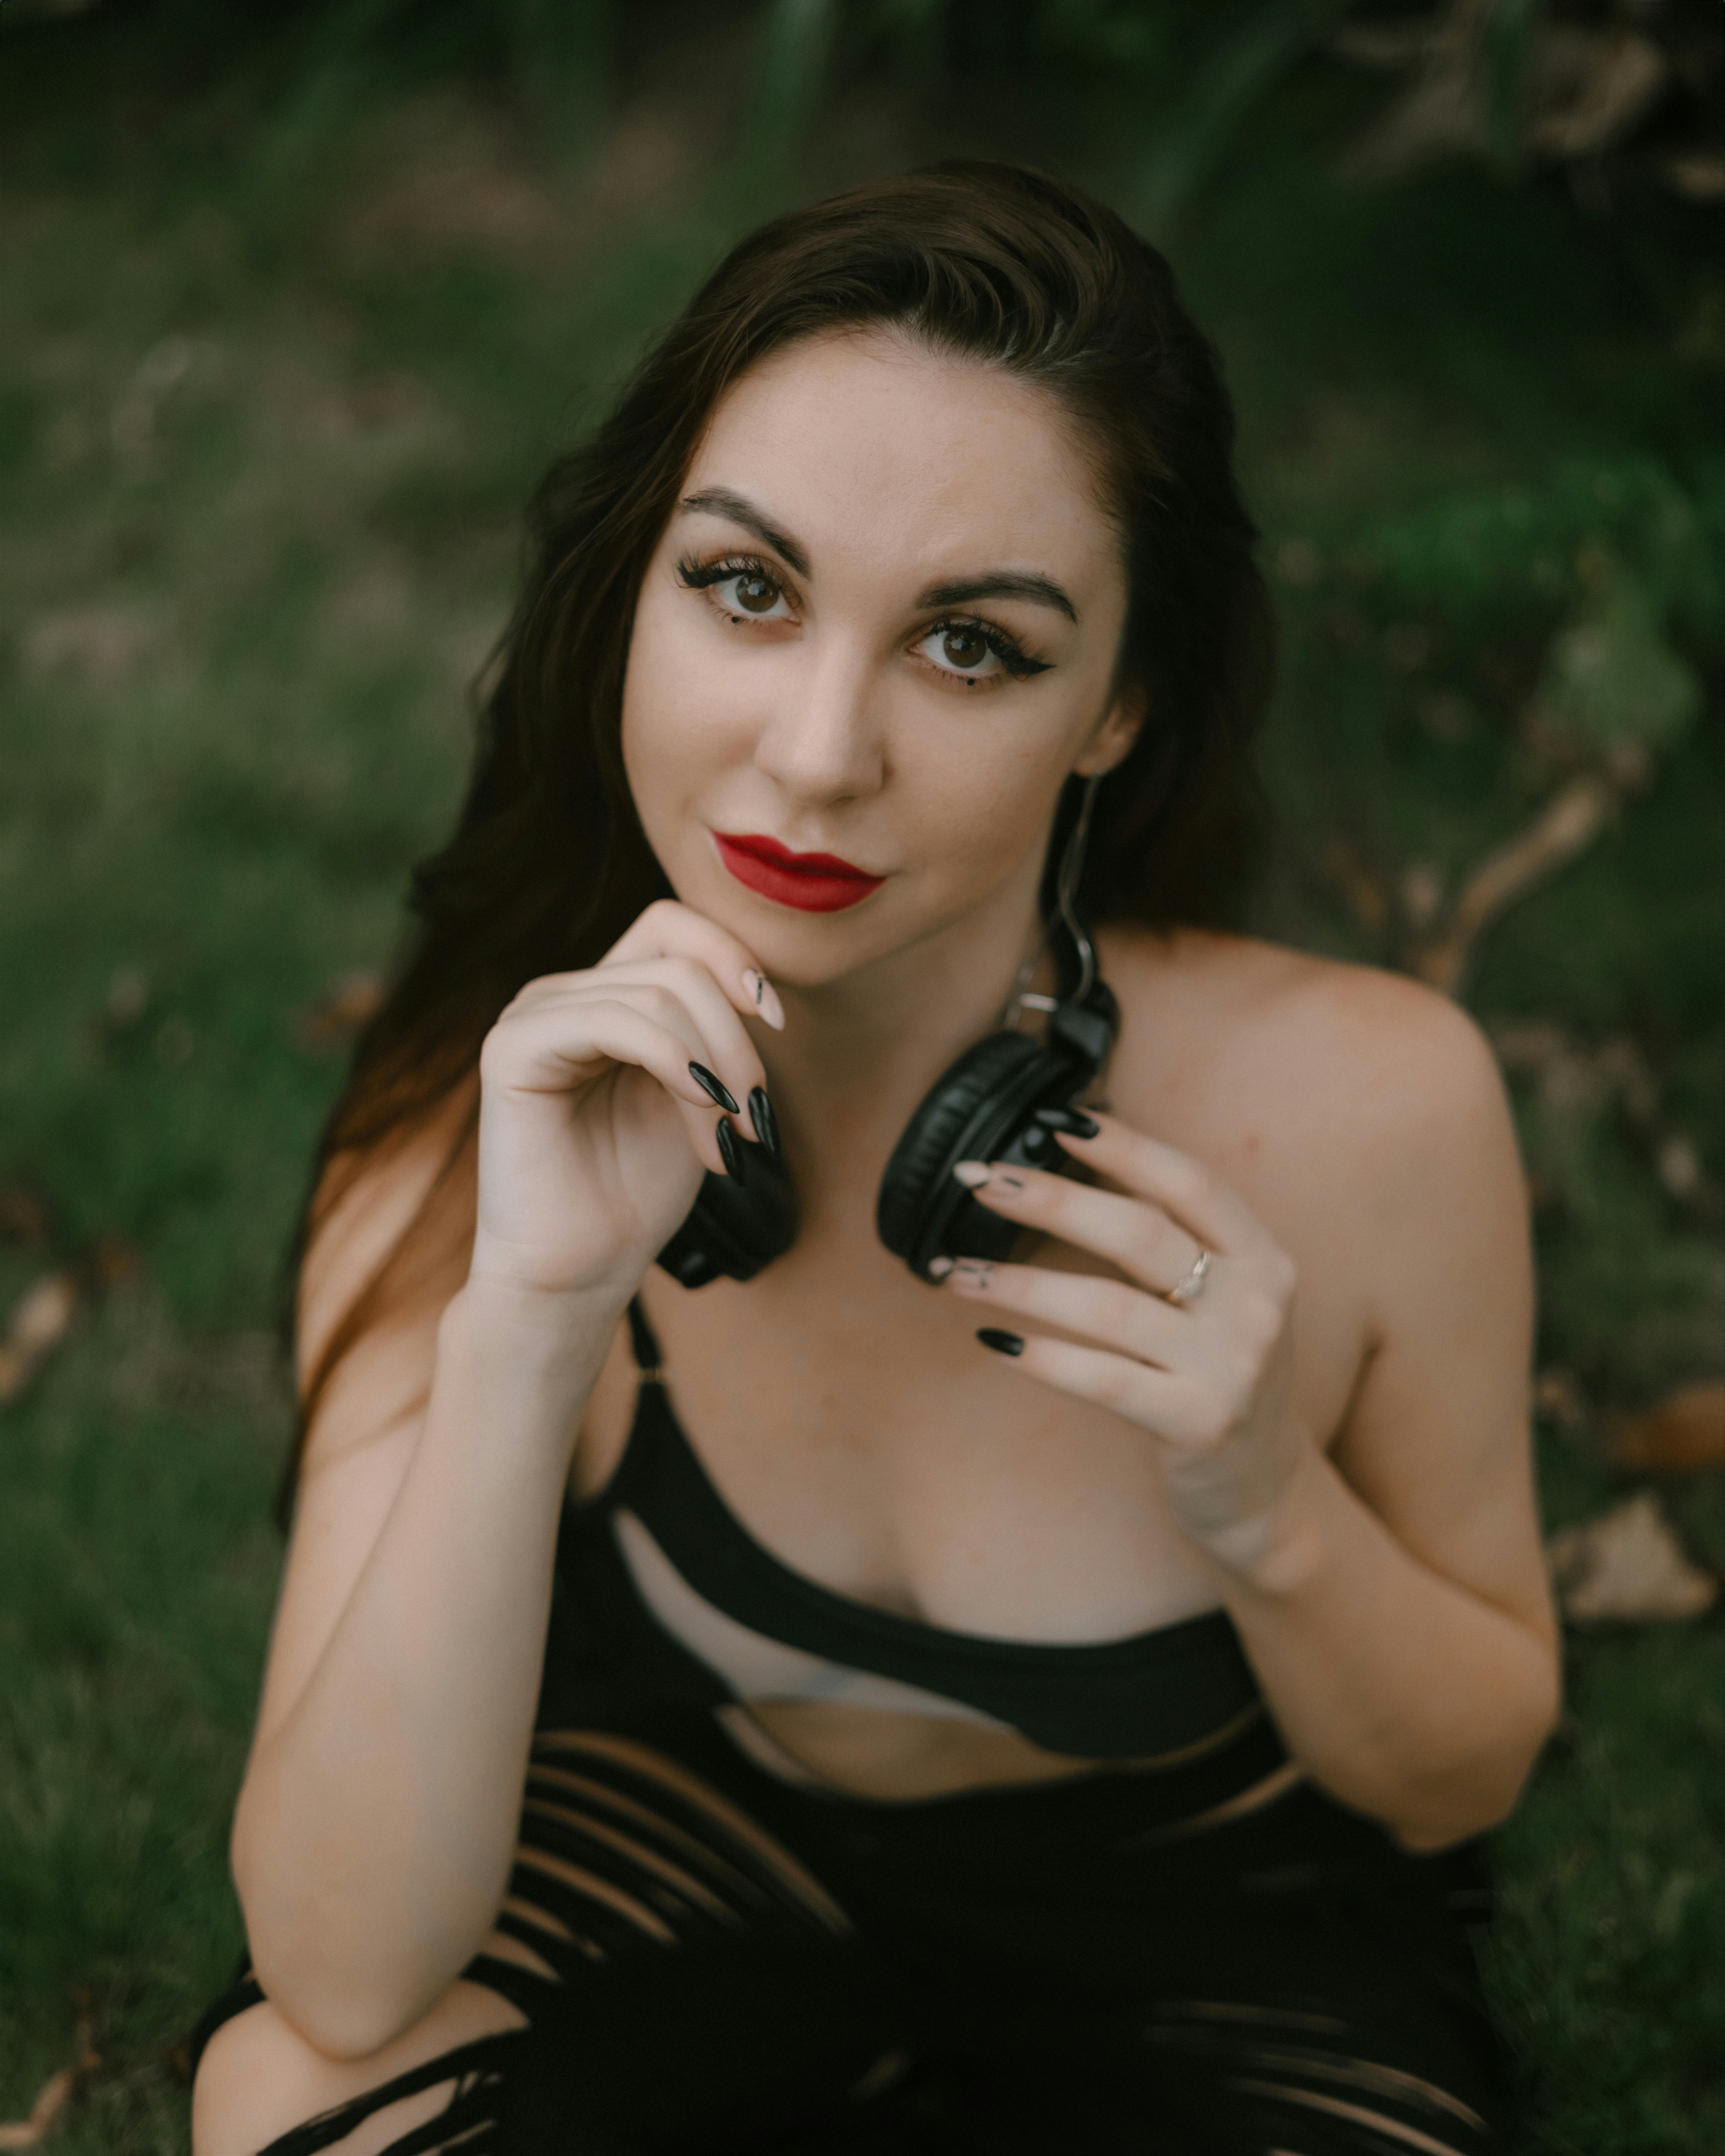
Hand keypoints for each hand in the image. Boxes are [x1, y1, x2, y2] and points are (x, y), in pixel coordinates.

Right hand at [469, 901, 785, 1303]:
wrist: (578, 1272)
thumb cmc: (634, 1191)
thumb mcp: (696, 1094)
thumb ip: (711, 1033)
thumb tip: (758, 992)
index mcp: (601, 997)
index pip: (671, 926)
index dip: (733, 959)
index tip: (775, 1023)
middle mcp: (561, 994)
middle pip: (678, 963)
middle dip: (736, 1038)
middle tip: (754, 1115)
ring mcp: (532, 1015)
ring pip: (658, 992)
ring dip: (715, 1067)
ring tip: (729, 1137)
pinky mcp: (512, 1047)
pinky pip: (612, 1021)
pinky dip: (676, 1065)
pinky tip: (702, 1118)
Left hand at [936, 1113, 1313, 1575]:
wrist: (1267, 1491)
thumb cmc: (1220, 1375)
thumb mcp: (1222, 1298)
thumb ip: (1172, 1237)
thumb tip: (1082, 1158)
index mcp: (1262, 1258)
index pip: (1190, 1181)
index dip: (1122, 1145)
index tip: (1051, 1119)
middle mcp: (1257, 1305)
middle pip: (1140, 1232)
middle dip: (1051, 1199)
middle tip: (979, 1181)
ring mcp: (1231, 1367)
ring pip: (1108, 1305)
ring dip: (1020, 1282)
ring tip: (952, 1271)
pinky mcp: (1198, 1423)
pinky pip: (1103, 1378)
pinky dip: (1042, 1356)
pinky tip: (992, 1341)